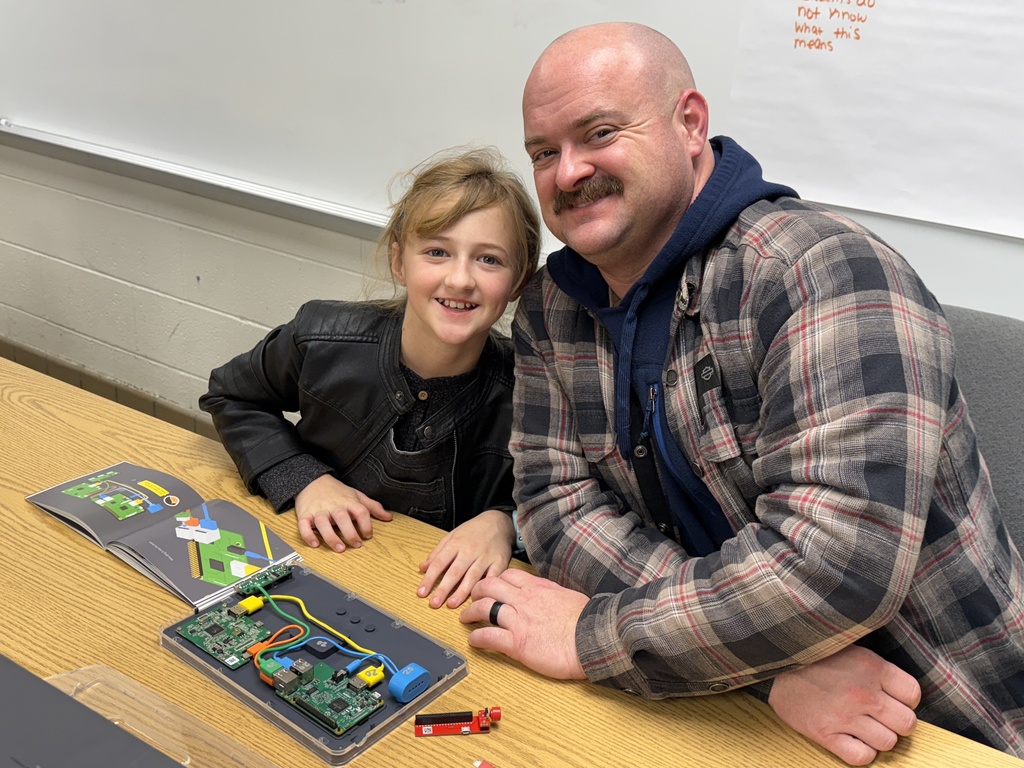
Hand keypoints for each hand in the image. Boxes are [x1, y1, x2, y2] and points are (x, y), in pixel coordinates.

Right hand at [293, 474, 391, 551]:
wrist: (312, 480)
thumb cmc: (337, 491)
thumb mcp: (356, 495)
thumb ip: (372, 506)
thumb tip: (388, 517)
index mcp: (348, 501)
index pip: (360, 511)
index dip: (366, 524)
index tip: (368, 535)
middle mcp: (334, 506)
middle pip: (342, 518)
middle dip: (350, 533)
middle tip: (356, 544)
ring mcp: (319, 510)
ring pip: (323, 523)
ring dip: (331, 537)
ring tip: (339, 548)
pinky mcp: (305, 514)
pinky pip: (304, 525)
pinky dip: (308, 535)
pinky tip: (315, 544)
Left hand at [417, 510, 513, 608]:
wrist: (497, 522)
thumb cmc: (472, 531)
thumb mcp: (451, 536)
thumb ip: (437, 553)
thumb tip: (422, 568)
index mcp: (455, 544)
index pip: (439, 563)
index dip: (429, 579)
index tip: (421, 593)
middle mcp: (469, 550)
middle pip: (455, 571)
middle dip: (443, 589)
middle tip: (434, 604)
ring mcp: (485, 557)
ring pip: (473, 576)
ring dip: (462, 592)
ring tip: (452, 604)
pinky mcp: (500, 562)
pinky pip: (493, 576)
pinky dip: (487, 587)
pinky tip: (480, 598)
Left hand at [460, 569, 588, 679]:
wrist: (592, 639)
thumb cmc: (587, 621)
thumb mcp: (569, 597)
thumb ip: (554, 595)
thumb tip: (552, 596)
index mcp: (538, 588)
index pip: (509, 576)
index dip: (496, 579)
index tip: (492, 585)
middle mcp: (524, 600)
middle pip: (490, 587)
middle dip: (477, 591)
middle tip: (472, 597)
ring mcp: (519, 621)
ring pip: (484, 608)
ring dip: (470, 612)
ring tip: (465, 617)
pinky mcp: (517, 643)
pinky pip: (489, 637)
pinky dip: (477, 638)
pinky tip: (473, 640)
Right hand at [768, 644, 919, 765]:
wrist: (774, 661)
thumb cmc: (815, 655)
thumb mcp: (851, 648)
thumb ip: (878, 669)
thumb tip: (902, 692)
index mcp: (871, 667)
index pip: (913, 694)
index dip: (906, 699)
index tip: (892, 697)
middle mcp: (863, 693)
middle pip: (907, 723)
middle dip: (897, 721)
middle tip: (881, 715)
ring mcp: (845, 715)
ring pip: (888, 742)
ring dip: (879, 737)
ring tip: (863, 725)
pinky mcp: (826, 733)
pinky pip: (862, 757)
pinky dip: (862, 752)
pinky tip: (852, 738)